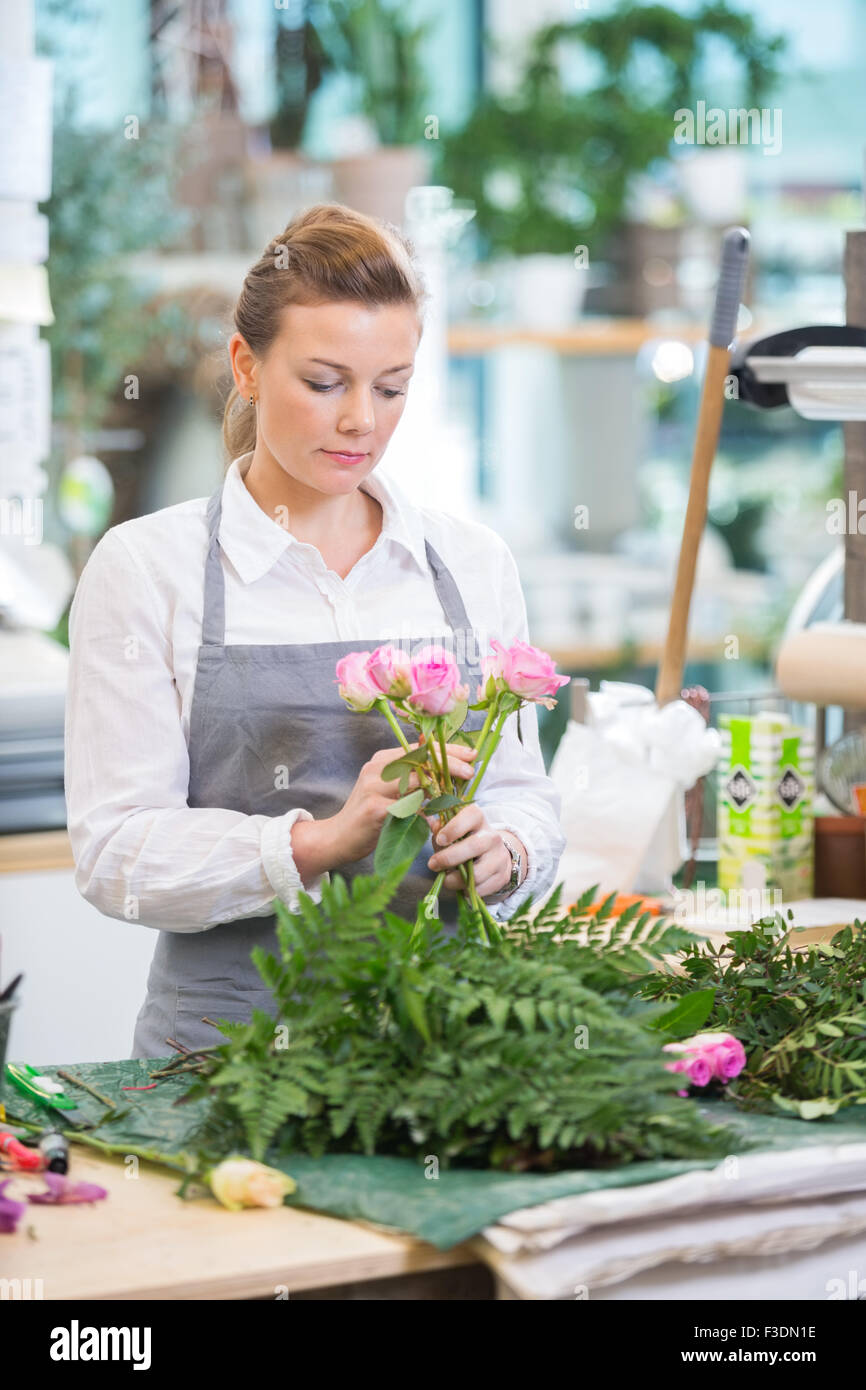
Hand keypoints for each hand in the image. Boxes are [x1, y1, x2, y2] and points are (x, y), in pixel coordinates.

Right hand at [330, 740, 478, 863]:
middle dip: (450, 764)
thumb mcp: (390, 792)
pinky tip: (438, 822)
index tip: (471, 755)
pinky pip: (407, 808)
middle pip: (420, 760)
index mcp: (381, 760)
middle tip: (471, 773)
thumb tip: (447, 774)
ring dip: (441, 788)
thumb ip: (412, 781)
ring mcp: (373, 787)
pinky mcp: (373, 808)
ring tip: (459, 796)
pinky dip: (426, 814)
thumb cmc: (369, 817)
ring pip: (416, 781)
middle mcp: (376, 769)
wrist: (337, 838)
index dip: (448, 750)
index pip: (420, 748)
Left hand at [425, 803, 516, 898]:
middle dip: (448, 858)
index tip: (440, 840)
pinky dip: (466, 890)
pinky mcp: (502, 877)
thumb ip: (440, 829)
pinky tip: (461, 884)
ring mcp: (499, 857)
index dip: (453, 828)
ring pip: (476, 874)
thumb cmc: (464, 840)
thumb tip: (435, 827)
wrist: (493, 855)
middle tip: (433, 864)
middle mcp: (492, 836)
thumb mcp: (451, 830)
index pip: (470, 816)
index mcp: (478, 819)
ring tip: (446, 879)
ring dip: (455, 880)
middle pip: (473, 846)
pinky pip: (481, 889)